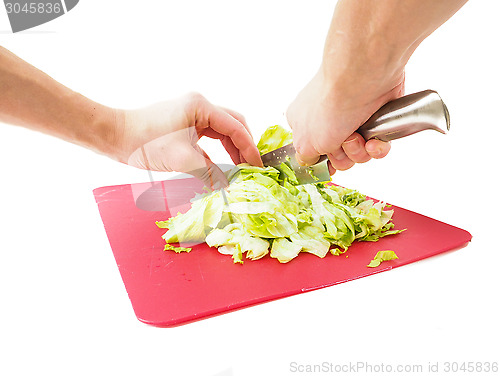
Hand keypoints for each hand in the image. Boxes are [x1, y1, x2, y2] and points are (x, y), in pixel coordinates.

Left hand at [114, 92, 261, 187]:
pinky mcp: (185, 125)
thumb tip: (229, 186)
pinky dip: (218, 151)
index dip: (250, 149)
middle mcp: (199, 106)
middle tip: (253, 168)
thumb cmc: (145, 142)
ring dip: (232, 150)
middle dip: (245, 147)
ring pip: (222, 132)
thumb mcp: (182, 160)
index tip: (259, 167)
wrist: (115, 136)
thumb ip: (210, 173)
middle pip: (233, 125)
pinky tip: (223, 167)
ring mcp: (192, 114)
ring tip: (241, 169)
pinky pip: (209, 137)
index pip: (236, 127)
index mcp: (201, 106)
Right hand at [286, 68, 404, 173]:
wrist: (361, 79)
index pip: (314, 154)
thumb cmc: (329, 106)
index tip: (327, 161)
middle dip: (343, 156)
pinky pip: (378, 147)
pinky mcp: (377, 119)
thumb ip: (304, 158)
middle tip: (341, 140)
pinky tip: (374, 140)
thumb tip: (308, 162)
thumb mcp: (304, 144)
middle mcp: (329, 121)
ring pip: (359, 155)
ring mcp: (354, 120)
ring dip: (359, 152)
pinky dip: (377, 148)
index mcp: (305, 124)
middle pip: (338, 158)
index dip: (323, 161)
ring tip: (357, 134)